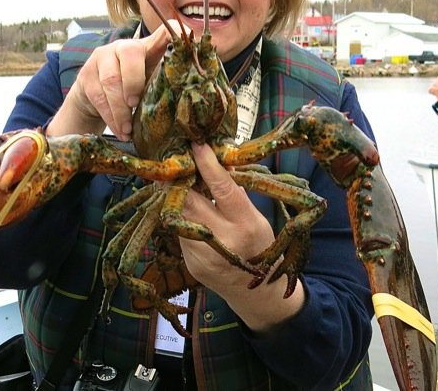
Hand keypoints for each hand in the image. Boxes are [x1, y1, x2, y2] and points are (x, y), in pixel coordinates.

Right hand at [47, 21, 184, 140]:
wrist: (93, 99)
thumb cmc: (131, 90)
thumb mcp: (150, 83)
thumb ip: (165, 82)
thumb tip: (192, 94)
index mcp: (146, 47)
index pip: (163, 32)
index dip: (175, 34)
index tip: (188, 45)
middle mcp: (122, 46)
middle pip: (130, 54)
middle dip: (135, 82)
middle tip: (137, 104)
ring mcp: (101, 58)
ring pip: (111, 80)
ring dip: (122, 109)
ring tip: (129, 129)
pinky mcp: (85, 75)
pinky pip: (98, 97)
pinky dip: (111, 117)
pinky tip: (121, 130)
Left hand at [181, 143, 304, 332]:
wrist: (254, 292)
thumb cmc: (260, 247)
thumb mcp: (257, 218)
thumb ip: (237, 194)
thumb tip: (218, 164)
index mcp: (246, 225)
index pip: (223, 188)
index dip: (207, 165)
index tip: (197, 146)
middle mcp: (223, 240)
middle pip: (191, 200)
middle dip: (182, 178)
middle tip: (178, 160)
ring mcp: (203, 254)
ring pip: (180, 215)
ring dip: (177, 196)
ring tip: (178, 181)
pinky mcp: (190, 263)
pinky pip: (180, 231)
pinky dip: (182, 217)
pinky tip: (187, 211)